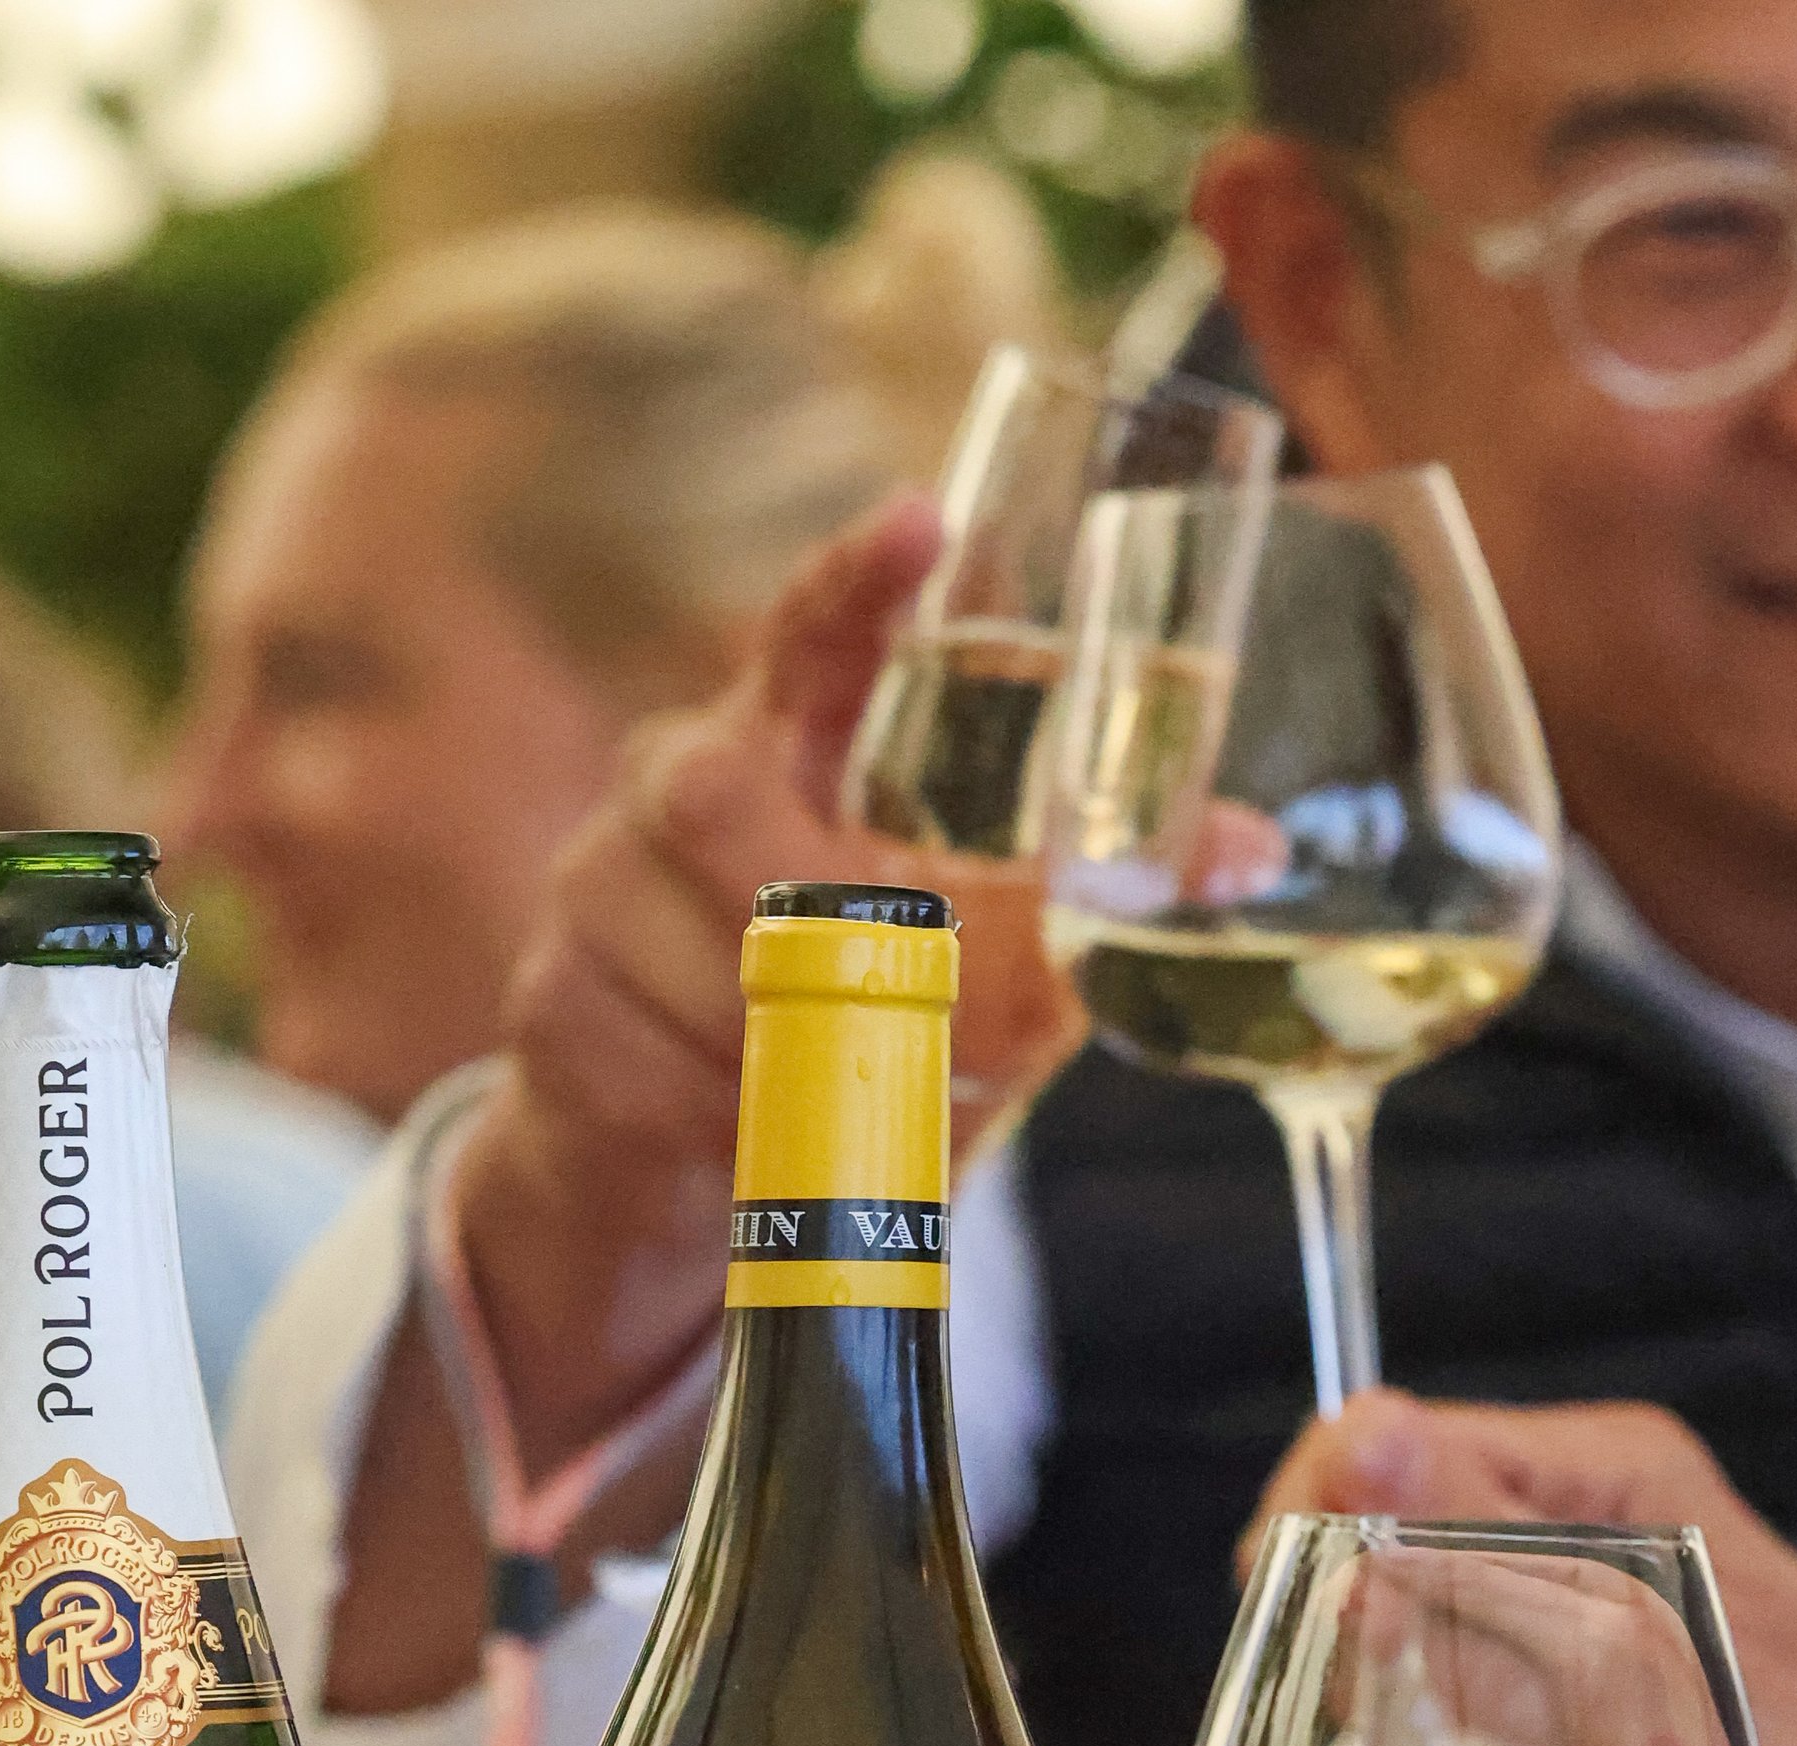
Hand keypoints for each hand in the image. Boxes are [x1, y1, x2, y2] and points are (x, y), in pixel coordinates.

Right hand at [456, 495, 1075, 1476]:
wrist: (675, 1173)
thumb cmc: (842, 1028)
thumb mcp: (969, 970)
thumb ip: (1075, 906)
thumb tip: (1247, 849)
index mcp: (786, 743)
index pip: (812, 632)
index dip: (859, 576)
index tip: (925, 520)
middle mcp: (670, 785)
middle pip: (707, 796)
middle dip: (813, 913)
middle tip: (900, 995)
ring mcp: (591, 892)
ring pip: (681, 945)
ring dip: (789, 1044)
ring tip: (843, 1090)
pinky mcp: (549, 1010)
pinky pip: (643, 1058)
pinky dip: (725, 1116)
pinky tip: (753, 1133)